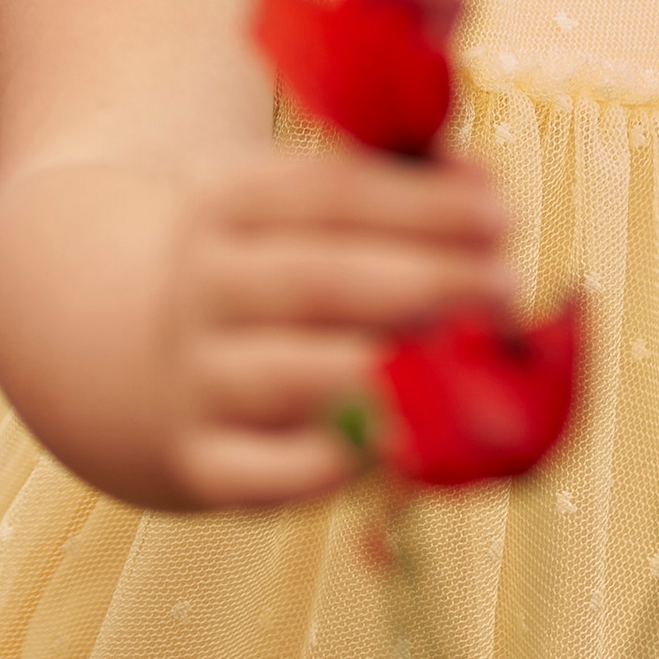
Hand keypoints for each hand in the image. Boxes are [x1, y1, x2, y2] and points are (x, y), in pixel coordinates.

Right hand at [161, 142, 513, 510]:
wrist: (151, 354)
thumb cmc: (275, 266)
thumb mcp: (308, 205)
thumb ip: (402, 186)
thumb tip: (482, 186)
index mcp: (228, 202)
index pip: (329, 193)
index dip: (422, 206)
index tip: (501, 218)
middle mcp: (203, 287)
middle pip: (317, 280)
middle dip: (427, 280)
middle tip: (506, 286)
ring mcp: (197, 378)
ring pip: (293, 375)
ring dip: (391, 370)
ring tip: (468, 363)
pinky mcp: (201, 462)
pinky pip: (268, 472)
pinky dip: (338, 464)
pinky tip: (404, 445)